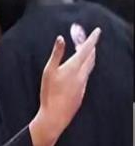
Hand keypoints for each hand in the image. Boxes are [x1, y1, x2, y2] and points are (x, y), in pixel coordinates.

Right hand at [30, 27, 100, 145]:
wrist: (56, 115)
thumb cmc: (49, 93)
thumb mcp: (48, 71)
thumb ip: (56, 54)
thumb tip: (61, 39)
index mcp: (74, 67)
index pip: (86, 49)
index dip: (92, 39)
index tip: (97, 31)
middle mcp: (82, 75)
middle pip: (90, 57)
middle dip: (91, 47)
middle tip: (88, 39)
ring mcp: (82, 84)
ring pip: (89, 67)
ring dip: (89, 57)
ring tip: (84, 52)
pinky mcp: (81, 92)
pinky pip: (85, 76)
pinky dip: (84, 68)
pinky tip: (78, 71)